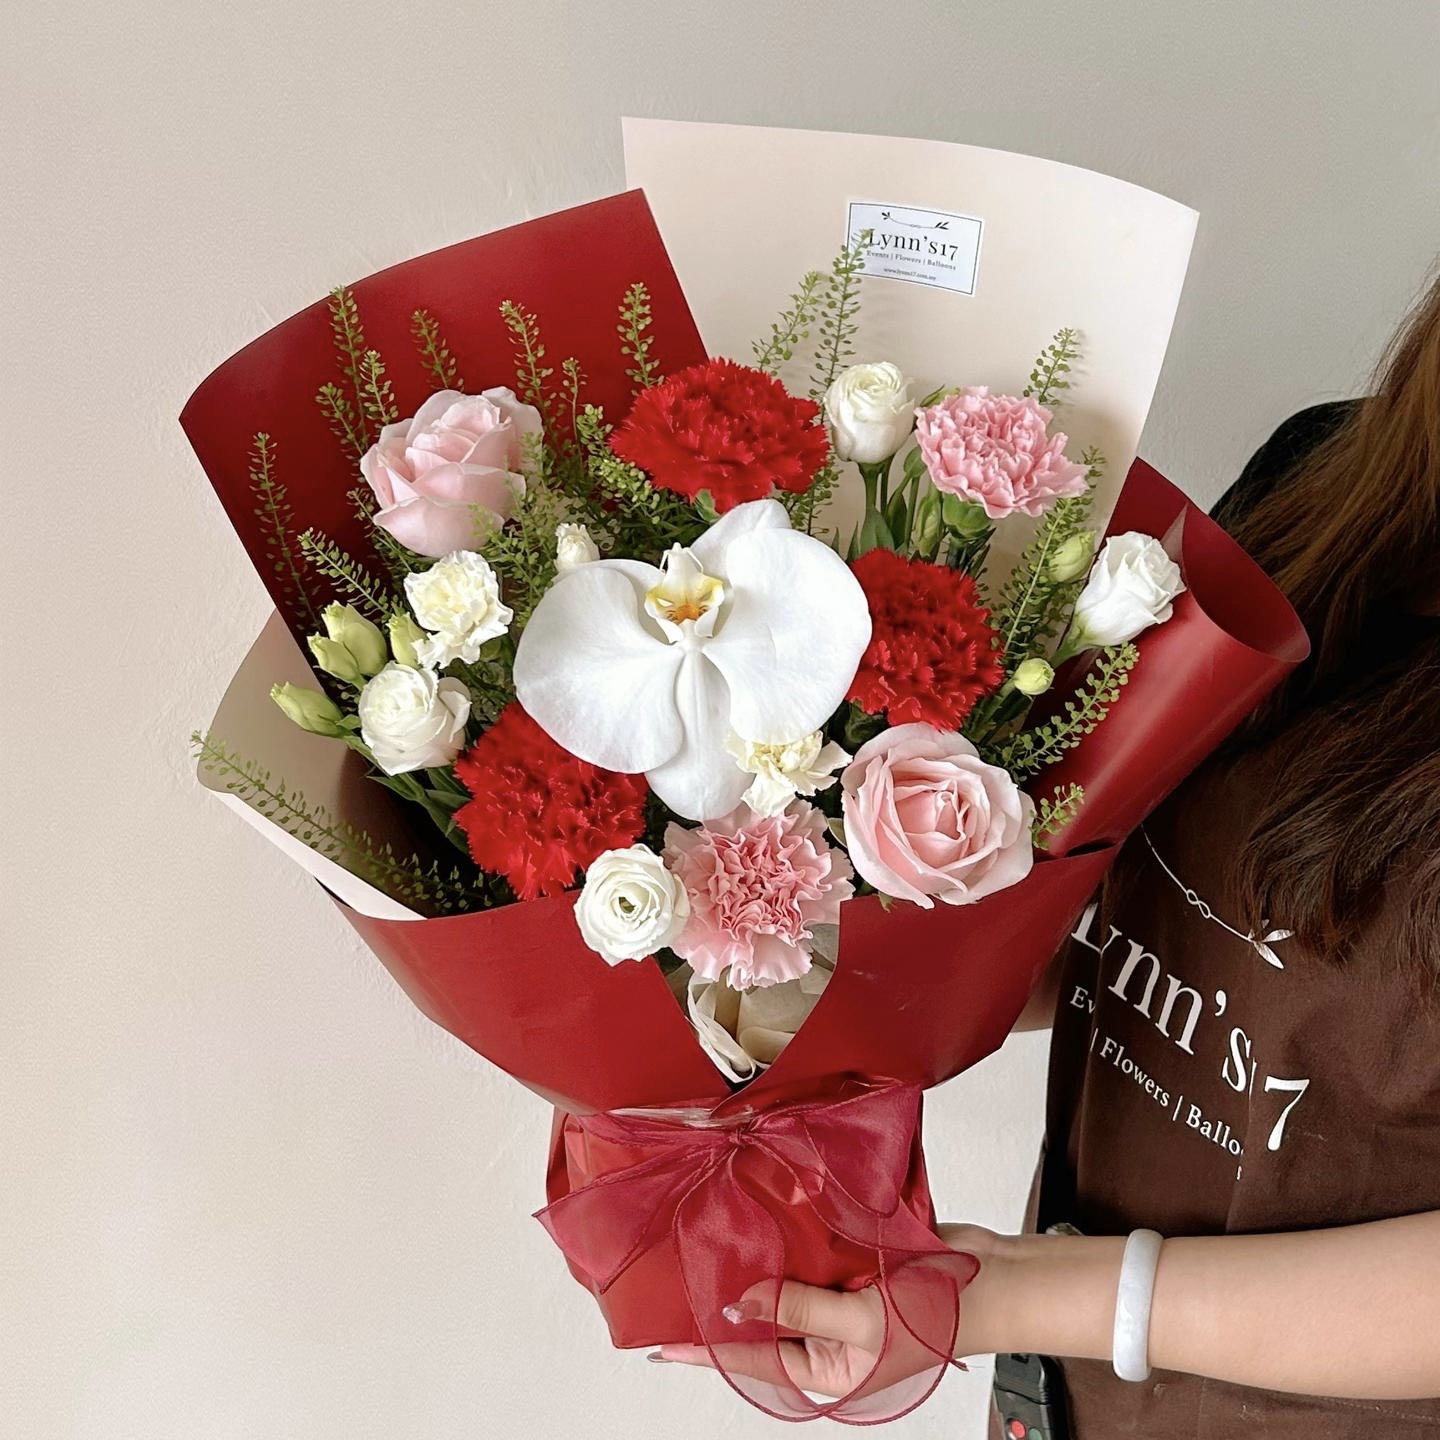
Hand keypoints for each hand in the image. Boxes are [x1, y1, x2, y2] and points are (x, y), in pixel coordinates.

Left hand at [656, 1224, 1009, 1398]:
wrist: (989, 1277)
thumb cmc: (935, 1315)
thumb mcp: (860, 1321)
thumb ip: (799, 1308)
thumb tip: (741, 1304)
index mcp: (826, 1369)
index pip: (752, 1361)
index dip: (706, 1352)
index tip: (662, 1346)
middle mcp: (826, 1336)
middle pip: (763, 1321)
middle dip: (728, 1303)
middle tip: (679, 1281)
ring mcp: (838, 1298)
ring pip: (784, 1282)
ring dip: (759, 1264)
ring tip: (712, 1244)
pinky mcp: (852, 1265)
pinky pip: (811, 1253)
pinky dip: (791, 1239)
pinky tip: (765, 1217)